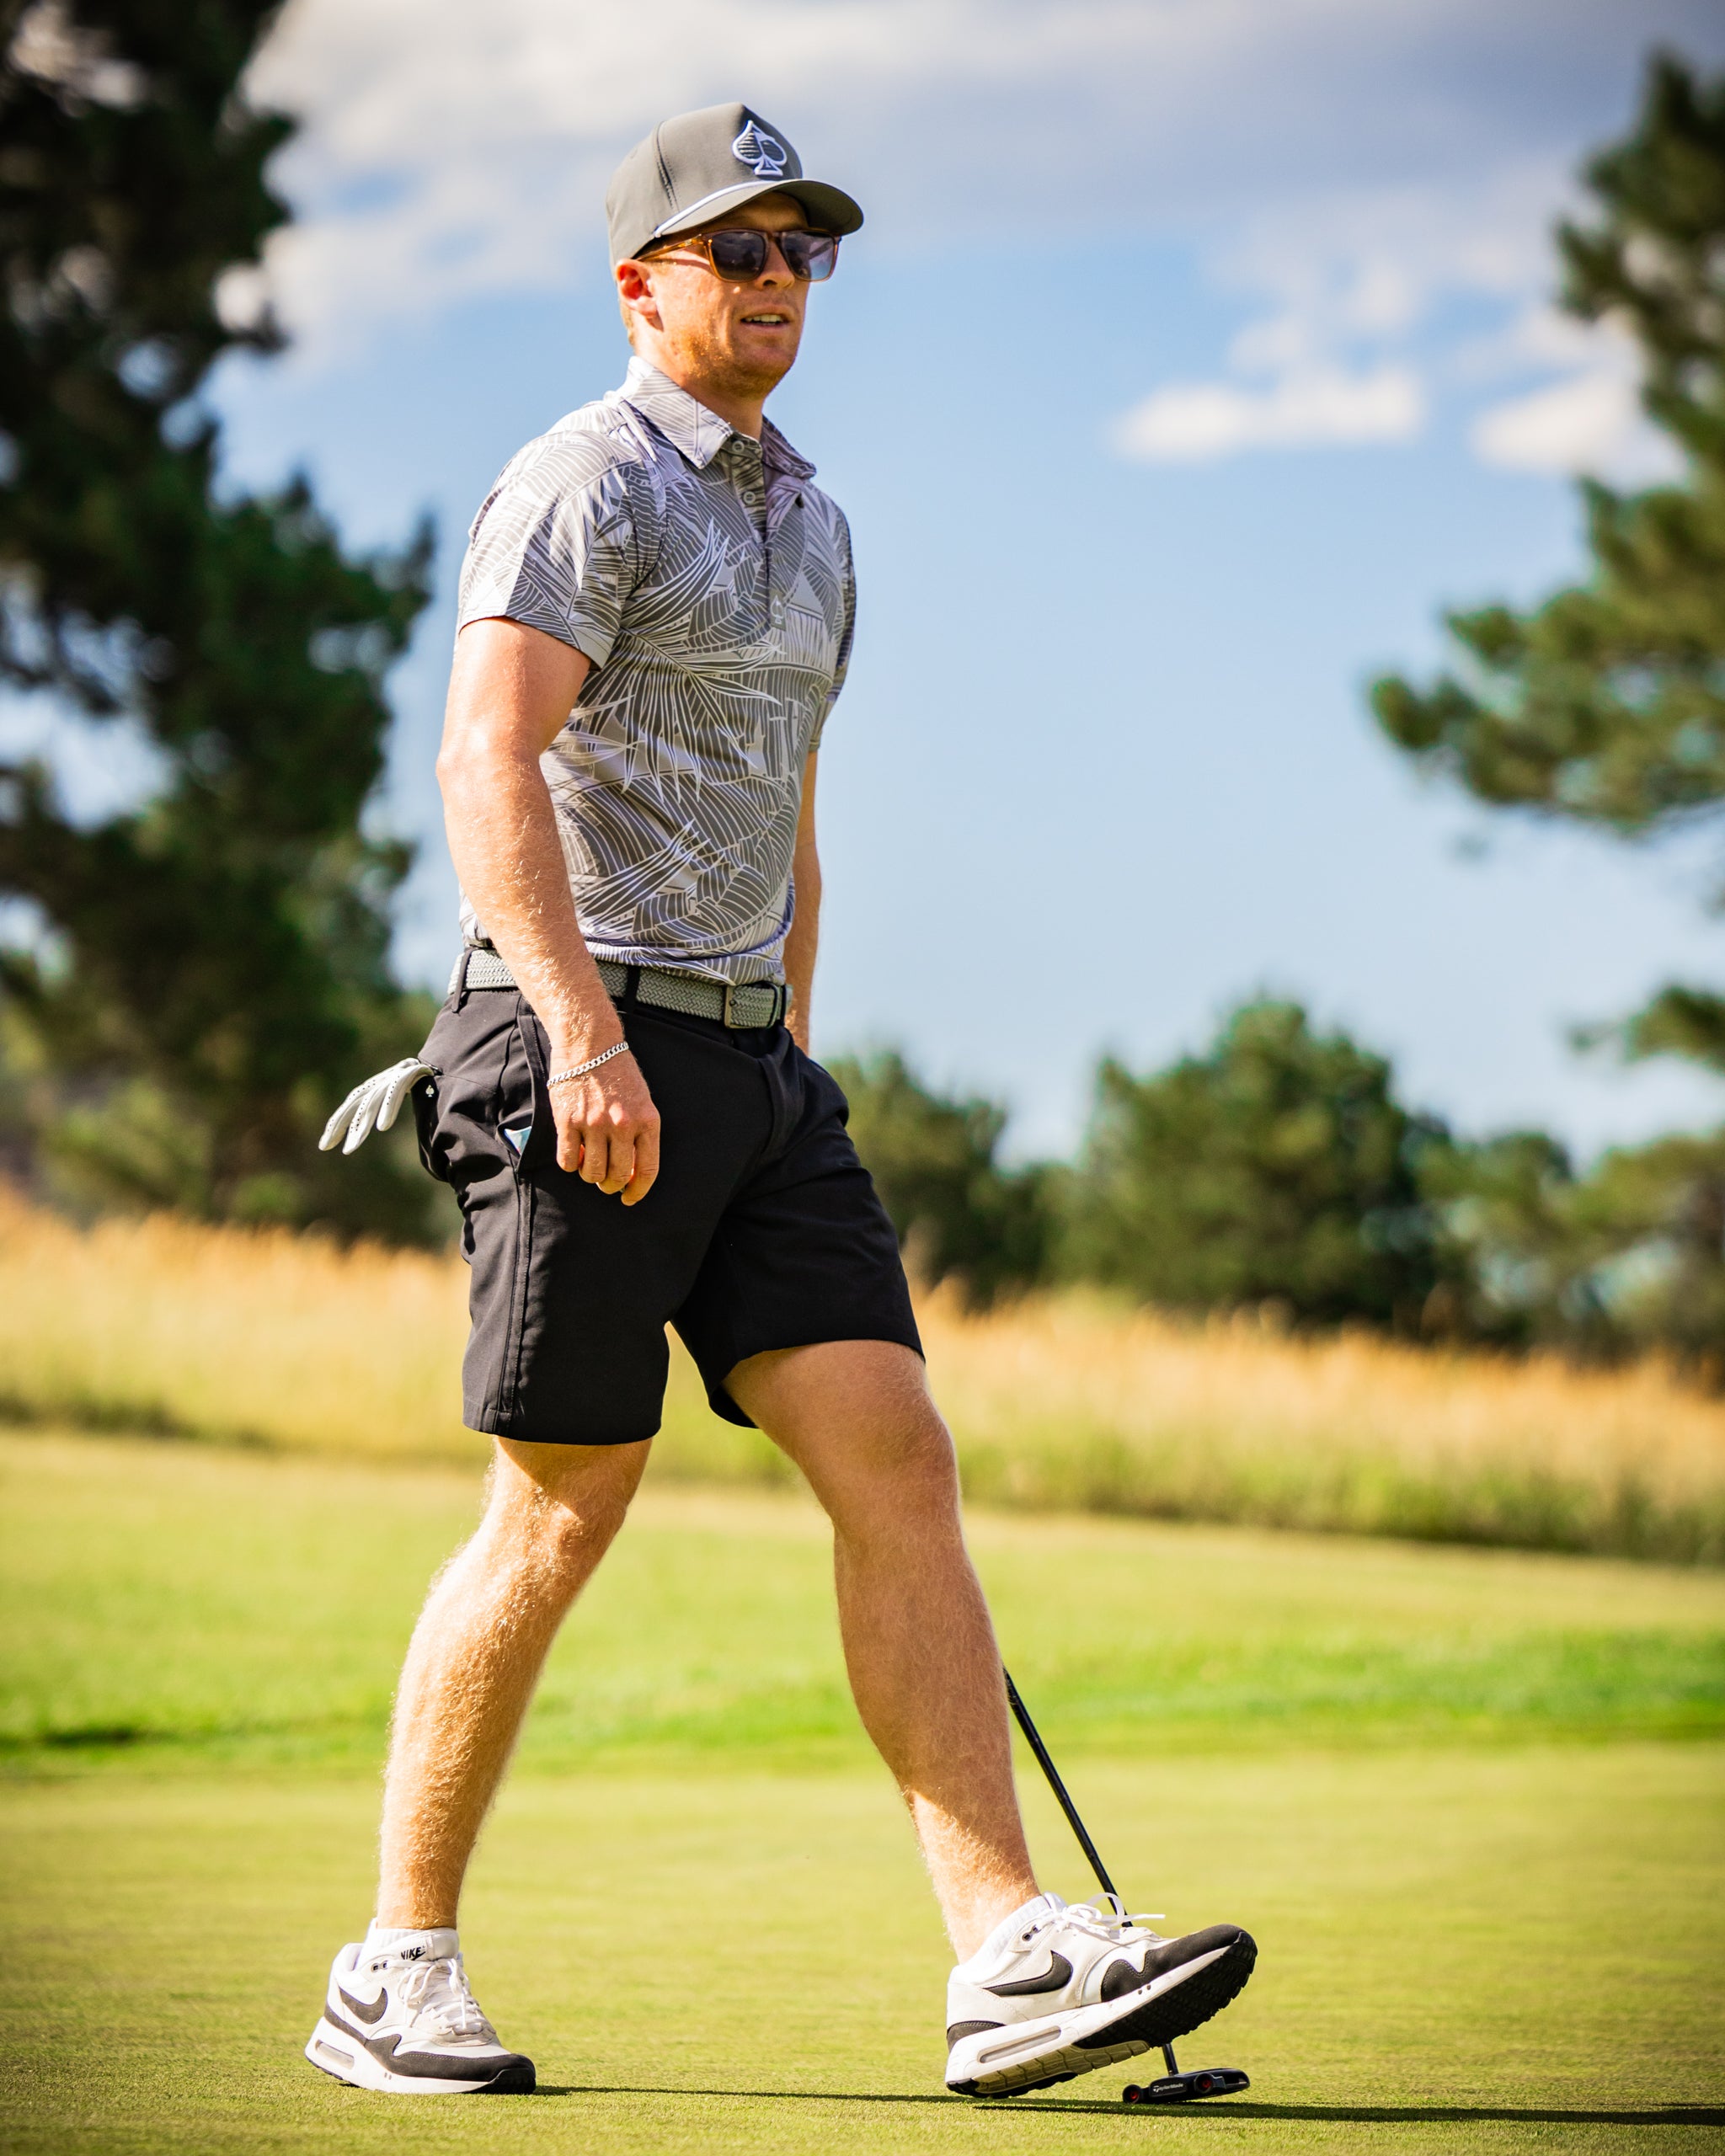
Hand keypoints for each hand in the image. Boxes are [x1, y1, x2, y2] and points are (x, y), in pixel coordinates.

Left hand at [319, 1059, 434, 1154]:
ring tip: (352, 1148)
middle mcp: (378, 1082)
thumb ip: (386, 1106)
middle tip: (326, 1147)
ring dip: (360, 1126)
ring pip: (371, 1102)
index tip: (324, 1145)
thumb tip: (378, 1126)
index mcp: (374, 1088)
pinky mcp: (407, 1074)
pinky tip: (383, 1126)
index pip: (350, 1107)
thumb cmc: (422, 1082)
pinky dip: (388, 1108)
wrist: (442, 1060)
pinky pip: (394, 1092)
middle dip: (339, 1126)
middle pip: (353, 1104)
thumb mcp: (398, 1095)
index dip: (336, 1124)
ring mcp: (392, 1077)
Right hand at [550, 1046, 660, 1202]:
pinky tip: (573, 1153)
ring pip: (591, 1172)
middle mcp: (622, 1124)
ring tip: (589, 1163)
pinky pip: (567, 1160)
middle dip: (611, 1185)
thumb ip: (640, 1133)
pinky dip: (570, 1164)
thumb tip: (630, 1172)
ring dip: (589, 1175)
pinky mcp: (568, 1120)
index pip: (646, 1169)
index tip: (629, 1197)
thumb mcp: (642, 1100)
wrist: (590, 1042)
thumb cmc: (618, 1072)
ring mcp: (594, 1123)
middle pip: (617, 1175)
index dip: (638, 1190)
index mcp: (647, 1120)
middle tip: (606, 1181)